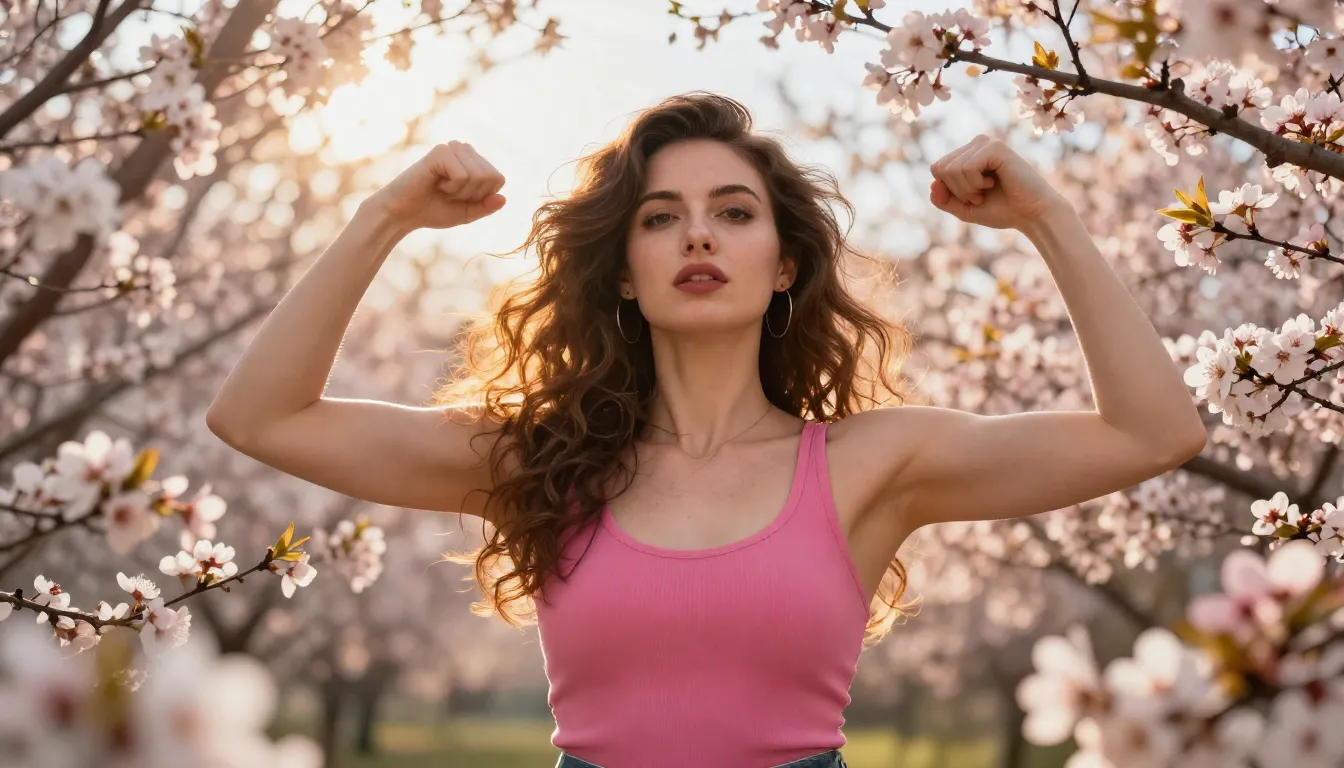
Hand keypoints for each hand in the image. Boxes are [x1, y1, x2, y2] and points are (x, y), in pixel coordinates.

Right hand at [366, 141, 505, 231]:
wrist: (403, 213)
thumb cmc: (433, 210)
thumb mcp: (467, 213)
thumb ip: (486, 206)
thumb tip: (504, 198)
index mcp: (474, 161)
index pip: (499, 179)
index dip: (482, 196)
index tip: (461, 198)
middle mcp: (464, 149)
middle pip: (491, 177)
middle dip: (472, 195)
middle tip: (449, 194)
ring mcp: (452, 148)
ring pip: (479, 176)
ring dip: (461, 192)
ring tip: (442, 188)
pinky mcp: (441, 151)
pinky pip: (463, 175)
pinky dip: (451, 187)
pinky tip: (436, 183)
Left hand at [929, 135, 1068, 230]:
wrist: (1031, 214)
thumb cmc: (1002, 210)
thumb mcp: (964, 209)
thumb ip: (943, 200)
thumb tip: (932, 184)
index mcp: (967, 154)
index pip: (936, 169)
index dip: (949, 191)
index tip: (972, 197)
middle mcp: (975, 144)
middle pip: (940, 168)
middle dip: (957, 191)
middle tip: (980, 195)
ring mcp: (985, 143)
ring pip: (951, 168)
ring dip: (967, 189)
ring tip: (987, 189)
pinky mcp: (995, 147)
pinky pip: (966, 167)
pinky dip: (975, 183)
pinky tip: (993, 182)